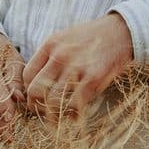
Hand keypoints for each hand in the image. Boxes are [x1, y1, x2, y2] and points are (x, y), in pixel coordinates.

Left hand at [22, 12, 134, 127]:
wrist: (121, 31)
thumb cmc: (92, 38)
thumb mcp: (65, 39)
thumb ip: (50, 57)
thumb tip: (37, 82)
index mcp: (50, 45)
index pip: (27, 76)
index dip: (29, 92)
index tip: (37, 99)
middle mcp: (60, 55)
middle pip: (35, 91)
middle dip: (37, 106)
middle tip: (44, 112)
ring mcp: (76, 67)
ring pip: (53, 102)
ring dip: (54, 114)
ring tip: (59, 117)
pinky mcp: (93, 78)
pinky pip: (75, 104)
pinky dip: (73, 114)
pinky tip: (75, 115)